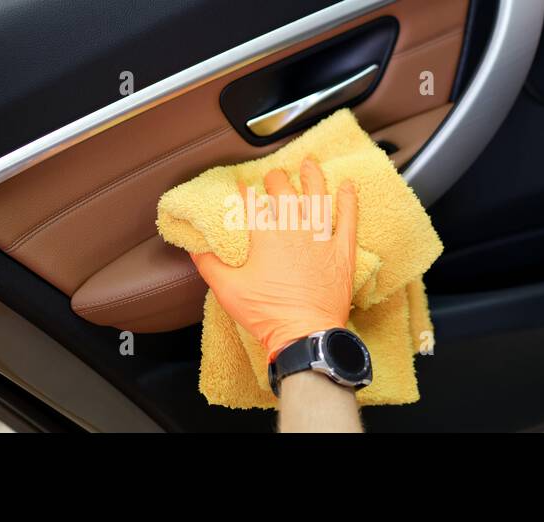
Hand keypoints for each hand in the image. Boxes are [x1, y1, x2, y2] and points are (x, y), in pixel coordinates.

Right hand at [191, 158, 357, 361]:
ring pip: (317, 198)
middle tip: (272, 175)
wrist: (305, 334)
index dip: (244, 192)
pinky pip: (348, 219)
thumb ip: (209, 264)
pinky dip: (348, 201)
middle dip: (276, 180)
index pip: (251, 204)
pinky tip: (348, 186)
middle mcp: (293, 230)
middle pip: (284, 194)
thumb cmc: (266, 313)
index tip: (240, 186)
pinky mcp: (342, 252)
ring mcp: (320, 239)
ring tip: (309, 164)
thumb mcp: (227, 289)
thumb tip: (194, 247)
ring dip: (312, 178)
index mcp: (265, 236)